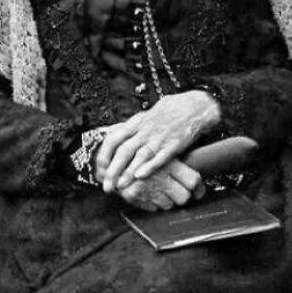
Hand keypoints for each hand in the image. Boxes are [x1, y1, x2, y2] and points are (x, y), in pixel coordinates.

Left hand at [96, 90, 220, 192]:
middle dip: (113, 170)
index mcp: (136, 123)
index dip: (105, 154)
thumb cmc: (167, 113)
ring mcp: (159, 137)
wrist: (193, 106)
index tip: (99, 168)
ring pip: (140, 155)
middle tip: (106, 185)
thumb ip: (129, 126)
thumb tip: (109, 133)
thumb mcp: (145, 116)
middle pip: (124, 150)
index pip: (114, 138)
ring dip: (128, 172)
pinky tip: (141, 176)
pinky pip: (160, 157)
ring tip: (120, 186)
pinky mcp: (174, 144)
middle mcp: (145, 130)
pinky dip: (150, 167)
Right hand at [116, 159, 205, 211]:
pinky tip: (150, 193)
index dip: (198, 188)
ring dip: (168, 200)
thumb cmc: (137, 151)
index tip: (198, 190)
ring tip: (162, 189)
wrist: (109, 155)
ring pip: (169, 205)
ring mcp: (146, 189)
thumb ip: (175, 159)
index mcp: (167, 162)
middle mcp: (158, 177)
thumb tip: (195, 177)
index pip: (192, 180)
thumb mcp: (157, 149)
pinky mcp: (135, 198)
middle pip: (183, 197)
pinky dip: (154, 203)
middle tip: (181, 191)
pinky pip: (153, 208)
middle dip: (184, 196)